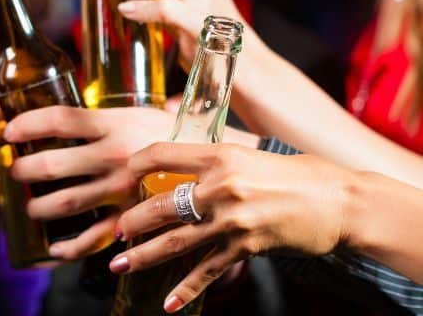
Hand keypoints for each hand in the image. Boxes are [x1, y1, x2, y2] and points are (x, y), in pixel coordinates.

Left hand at [4, 106, 174, 258]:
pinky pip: (94, 237)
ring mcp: (122, 189)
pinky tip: (53, 249)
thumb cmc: (174, 133)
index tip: (8, 132)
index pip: (61, 119)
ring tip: (29, 209)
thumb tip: (63, 120)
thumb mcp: (137, 115)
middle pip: (53, 164)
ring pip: (66, 203)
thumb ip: (103, 120)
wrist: (219, 159)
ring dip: (38, 209)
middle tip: (13, 173)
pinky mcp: (132, 217)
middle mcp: (114, 156)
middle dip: (23, 171)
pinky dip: (69, 248)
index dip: (28, 124)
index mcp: (115, 124)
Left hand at [111, 143, 352, 312]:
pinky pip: (208, 271)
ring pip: (176, 241)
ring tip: (120, 264)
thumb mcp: (250, 155)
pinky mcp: (246, 247)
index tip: (124, 176)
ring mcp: (232, 220)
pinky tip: (168, 302)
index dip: (136, 164)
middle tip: (115, 232)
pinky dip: (186, 289)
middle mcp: (221, 186)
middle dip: (132, 222)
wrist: (340, 201)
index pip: (161, 154)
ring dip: (144, 255)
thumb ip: (215, 160)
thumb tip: (184, 164)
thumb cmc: (297, 175)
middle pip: (161, 205)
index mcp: (220, 156)